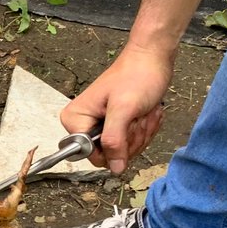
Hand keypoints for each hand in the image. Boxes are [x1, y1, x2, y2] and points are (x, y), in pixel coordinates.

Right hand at [62, 45, 172, 173]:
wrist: (151, 59)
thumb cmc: (136, 75)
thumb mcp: (124, 109)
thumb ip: (115, 140)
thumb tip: (114, 168)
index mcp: (75, 119)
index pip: (90, 154)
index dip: (112, 147)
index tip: (124, 126)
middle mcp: (83, 124)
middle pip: (108, 154)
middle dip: (130, 138)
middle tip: (136, 116)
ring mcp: (100, 125)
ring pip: (122, 150)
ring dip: (139, 132)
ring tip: (142, 111)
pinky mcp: (115, 125)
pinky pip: (131, 143)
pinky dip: (143, 129)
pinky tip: (145, 113)